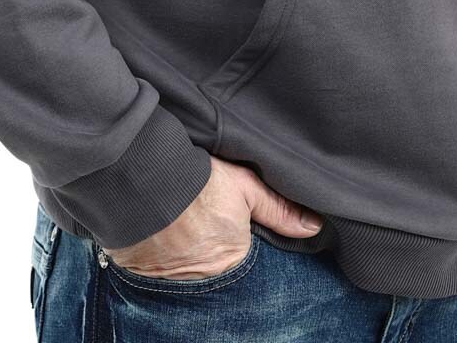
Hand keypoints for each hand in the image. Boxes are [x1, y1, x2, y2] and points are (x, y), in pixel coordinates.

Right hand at [101, 154, 323, 278]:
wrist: (143, 178)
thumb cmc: (197, 180)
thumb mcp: (245, 186)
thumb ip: (279, 209)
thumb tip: (314, 227)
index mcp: (233, 258)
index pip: (245, 260)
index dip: (241, 245)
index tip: (232, 229)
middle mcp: (205, 277)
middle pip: (217, 269)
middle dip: (215, 255)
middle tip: (205, 227)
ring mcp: (172, 278)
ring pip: (188, 272)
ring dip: (188, 258)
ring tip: (184, 230)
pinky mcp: (142, 271)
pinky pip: (158, 271)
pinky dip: (160, 257)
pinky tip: (161, 237)